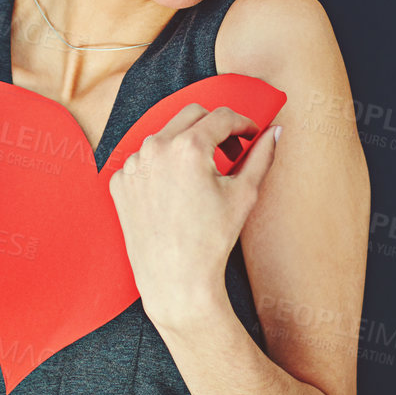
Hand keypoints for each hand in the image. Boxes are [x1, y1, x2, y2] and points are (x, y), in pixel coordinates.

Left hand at [107, 104, 278, 328]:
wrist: (175, 280)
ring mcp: (134, 164)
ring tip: (203, 175)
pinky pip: (145, 161)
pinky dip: (162, 168)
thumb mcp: (244, 194)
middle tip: (231, 150)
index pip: (222, 117)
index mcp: (188, 147)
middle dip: (215, 126)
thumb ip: (262, 155)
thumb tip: (275, 131)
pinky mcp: (120, 181)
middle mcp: (155, 148)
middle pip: (192, 115)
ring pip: (165, 136)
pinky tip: (176, 193)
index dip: (243, 123)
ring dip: (187, 145)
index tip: (251, 135)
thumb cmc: (212, 240)